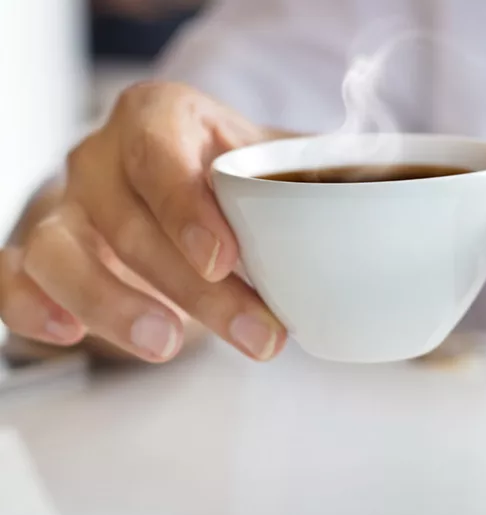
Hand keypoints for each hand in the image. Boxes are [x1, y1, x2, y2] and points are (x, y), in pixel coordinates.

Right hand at [0, 82, 286, 361]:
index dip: (186, 208)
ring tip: (168, 344)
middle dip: (195, 290)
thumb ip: (309, 173)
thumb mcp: (268, 162)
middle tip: (257, 335)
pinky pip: (13, 277)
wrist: (173, 197)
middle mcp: (101, 158)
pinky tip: (69, 334)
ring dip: (113, 306)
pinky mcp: (42, 254)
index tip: (225, 260)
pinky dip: (32, 307)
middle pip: (128, 221)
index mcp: (159, 119)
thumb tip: (370, 192)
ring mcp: (65, 207)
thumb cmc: (222, 178)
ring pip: (59, 253)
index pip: (158, 152)